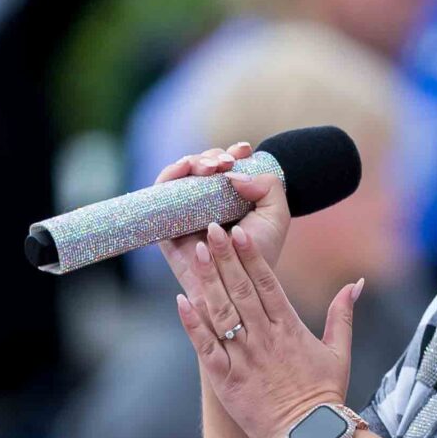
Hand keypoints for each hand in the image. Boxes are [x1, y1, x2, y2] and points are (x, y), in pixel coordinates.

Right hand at [154, 144, 285, 279]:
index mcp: (231, 198)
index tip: (245, 151)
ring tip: (212, 167)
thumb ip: (269, 186)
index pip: (228, 166)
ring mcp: (186, 210)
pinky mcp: (167, 220)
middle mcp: (207, 201)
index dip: (234, 152)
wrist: (237, 286)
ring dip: (196, 161)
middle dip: (215, 156)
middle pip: (204, 164)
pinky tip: (186, 169)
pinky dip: (171, 174)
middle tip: (227, 163)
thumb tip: (234, 173)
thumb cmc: (259, 257)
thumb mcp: (276, 217)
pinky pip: (161, 191)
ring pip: (183, 172)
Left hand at [166, 192, 360, 437]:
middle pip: (241, 288)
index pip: (267, 282)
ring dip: (207, 279)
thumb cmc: (326, 397)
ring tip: (195, 252)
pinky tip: (180, 301)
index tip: (238, 231)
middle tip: (210, 227)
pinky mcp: (227, 380)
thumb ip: (343, 315)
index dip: (251, 255)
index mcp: (289, 328)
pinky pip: (206, 347)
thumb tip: (356, 284)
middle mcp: (265, 338)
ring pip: (221, 311)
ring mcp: (244, 358)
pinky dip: (192, 324)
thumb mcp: (339, 353)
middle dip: (225, 256)